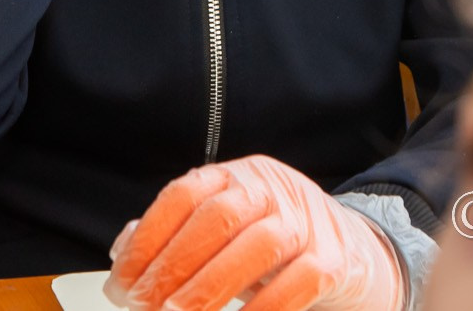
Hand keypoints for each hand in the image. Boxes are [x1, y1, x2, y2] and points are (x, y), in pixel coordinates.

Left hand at [109, 156, 402, 310]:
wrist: (351, 252)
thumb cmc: (273, 245)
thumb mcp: (225, 230)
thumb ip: (177, 235)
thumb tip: (124, 251)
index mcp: (237, 175)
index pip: (184, 194)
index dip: (148, 238)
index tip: (122, 282)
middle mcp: (273, 189)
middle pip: (218, 217)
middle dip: (173, 266)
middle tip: (145, 307)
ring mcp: (308, 221)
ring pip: (258, 245)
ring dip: (211, 286)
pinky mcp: (334, 258)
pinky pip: (299, 281)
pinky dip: (264, 308)